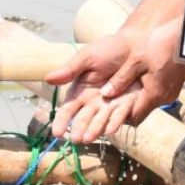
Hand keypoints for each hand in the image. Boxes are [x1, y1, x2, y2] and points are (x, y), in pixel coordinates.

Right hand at [45, 23, 184, 142]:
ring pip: (100, 121)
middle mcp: (93, 102)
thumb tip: (48, 79)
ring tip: (89, 138)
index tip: (56, 132)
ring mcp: (110, 105)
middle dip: (79, 129)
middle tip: (75, 139)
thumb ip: (70, 70)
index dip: (62, 121)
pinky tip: (110, 129)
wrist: (136, 44)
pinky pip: (120, 114)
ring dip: (95, 130)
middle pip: (83, 118)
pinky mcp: (127, 104)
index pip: (68, 109)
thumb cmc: (109, 49)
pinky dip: (115, 121)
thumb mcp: (87, 57)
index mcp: (80, 91)